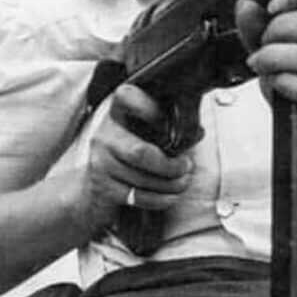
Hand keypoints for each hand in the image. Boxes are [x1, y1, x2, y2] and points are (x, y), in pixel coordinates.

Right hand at [83, 83, 193, 228]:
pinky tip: (171, 196)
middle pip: (141, 152)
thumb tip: (197, 133)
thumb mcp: (145, 132)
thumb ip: (167, 127)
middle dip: (171, 165)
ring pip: (142, 178)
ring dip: (171, 184)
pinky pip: (138, 196)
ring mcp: (100, 162)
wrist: (98, 187)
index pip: (127, 96)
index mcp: (117, 112)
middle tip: (187, 167)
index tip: (169, 123)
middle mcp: (104, 134)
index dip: (150, 107)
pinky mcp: (102, 187)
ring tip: (183, 182)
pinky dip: (161, 199)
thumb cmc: (133, 152)